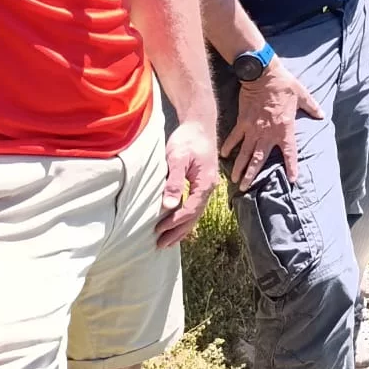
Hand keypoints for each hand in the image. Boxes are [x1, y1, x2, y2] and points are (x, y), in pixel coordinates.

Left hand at [157, 118, 219, 247]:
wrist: (200, 123)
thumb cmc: (188, 139)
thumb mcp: (177, 158)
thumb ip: (173, 182)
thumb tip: (168, 206)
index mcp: (205, 183)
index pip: (190, 210)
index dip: (174, 223)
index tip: (159, 232)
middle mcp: (209, 187)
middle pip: (194, 216)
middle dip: (178, 232)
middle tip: (161, 245)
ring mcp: (207, 185)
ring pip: (196, 213)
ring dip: (182, 228)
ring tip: (168, 241)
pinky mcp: (202, 182)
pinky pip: (195, 205)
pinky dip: (185, 217)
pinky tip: (176, 223)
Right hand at [221, 65, 323, 190]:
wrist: (263, 75)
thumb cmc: (284, 85)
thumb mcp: (302, 95)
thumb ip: (312, 107)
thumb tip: (322, 115)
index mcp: (284, 129)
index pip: (290, 153)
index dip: (291, 166)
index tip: (292, 180)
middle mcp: (267, 133)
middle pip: (259, 159)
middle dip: (252, 175)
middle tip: (246, 189)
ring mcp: (253, 129)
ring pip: (245, 153)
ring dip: (240, 167)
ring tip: (235, 181)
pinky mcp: (242, 122)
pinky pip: (234, 137)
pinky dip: (228, 146)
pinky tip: (223, 155)